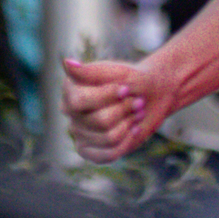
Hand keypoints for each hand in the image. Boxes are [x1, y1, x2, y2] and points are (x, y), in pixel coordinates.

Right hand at [61, 52, 175, 160]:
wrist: (151, 96)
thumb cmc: (132, 81)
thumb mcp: (116, 72)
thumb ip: (91, 71)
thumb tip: (67, 63)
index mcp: (70, 90)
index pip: (79, 101)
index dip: (106, 97)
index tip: (125, 89)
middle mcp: (70, 113)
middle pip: (100, 121)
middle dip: (125, 110)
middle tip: (136, 101)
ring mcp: (78, 133)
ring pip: (108, 138)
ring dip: (129, 124)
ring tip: (136, 113)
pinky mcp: (89, 151)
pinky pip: (109, 154)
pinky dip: (127, 141)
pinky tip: (132, 130)